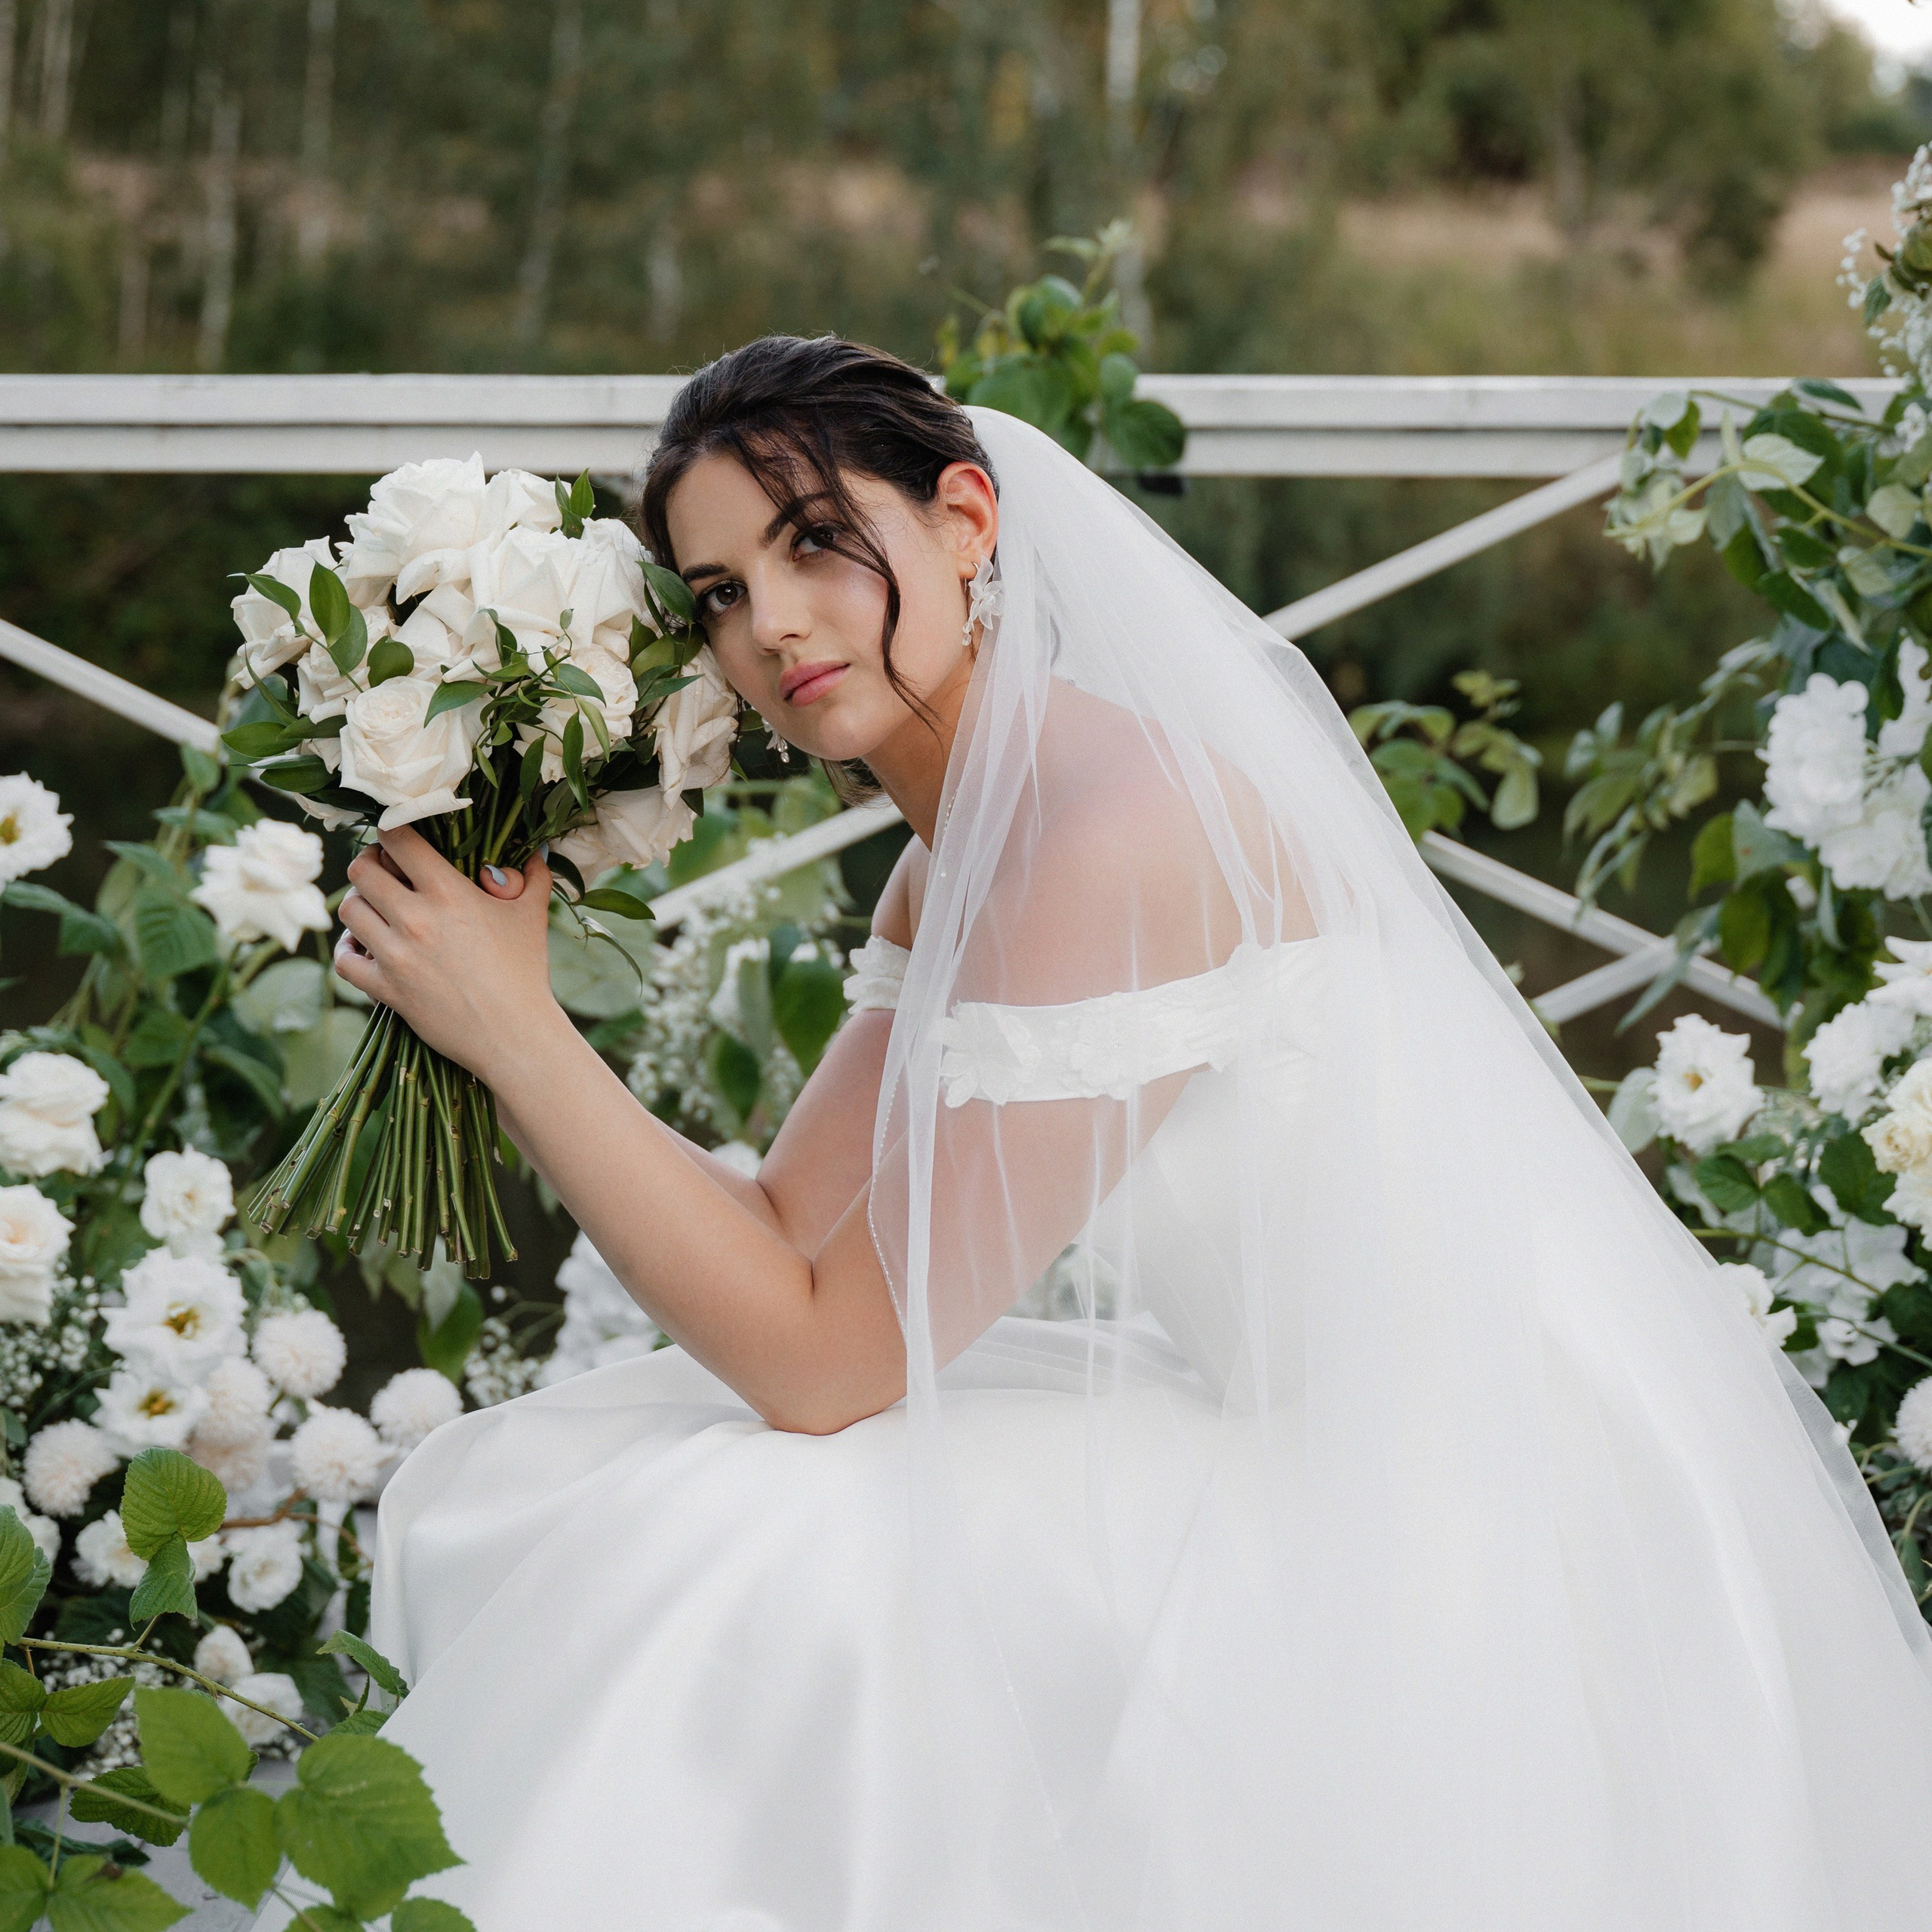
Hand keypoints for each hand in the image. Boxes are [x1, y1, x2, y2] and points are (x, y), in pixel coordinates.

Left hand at [333, 828, 562, 1081]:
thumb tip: (535, 848)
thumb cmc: (527, 971)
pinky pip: (345, 960)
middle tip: (381, 870)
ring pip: (349, 910)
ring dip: (359, 904)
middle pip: (361, 870)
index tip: (397, 837)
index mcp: (449, 892)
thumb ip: (533, 875)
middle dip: (368, 864)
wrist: (516, 1034)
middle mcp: (416, 919)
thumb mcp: (533, 915)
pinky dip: (348, 950)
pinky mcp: (386, 989)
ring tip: (374, 908)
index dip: (391, 829)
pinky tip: (362, 947)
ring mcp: (396, 955)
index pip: (398, 839)